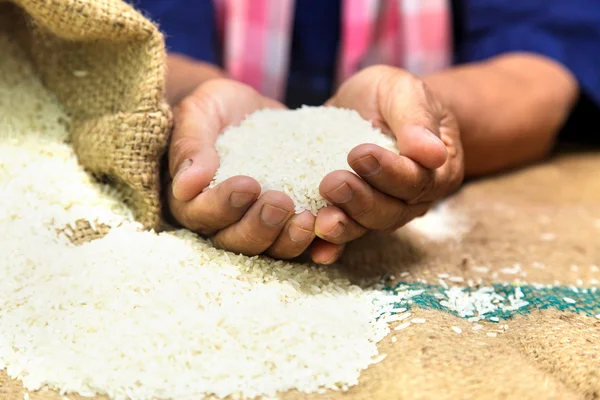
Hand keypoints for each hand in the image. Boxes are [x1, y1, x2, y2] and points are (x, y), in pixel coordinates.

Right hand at [167, 79, 315, 258]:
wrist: (252, 108)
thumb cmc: (217, 109)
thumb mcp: (199, 114)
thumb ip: (190, 145)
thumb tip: (185, 186)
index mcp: (193, 201)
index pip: (202, 213)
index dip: (223, 204)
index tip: (247, 184)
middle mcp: (225, 223)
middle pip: (237, 241)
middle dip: (259, 226)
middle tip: (281, 202)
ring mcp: (260, 227)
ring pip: (272, 249)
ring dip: (289, 239)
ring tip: (309, 219)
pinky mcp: (292, 223)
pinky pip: (305, 242)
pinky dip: (319, 241)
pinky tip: (332, 225)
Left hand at [311, 65, 464, 263]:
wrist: (369, 105)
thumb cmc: (393, 96)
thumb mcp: (405, 92)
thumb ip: (417, 120)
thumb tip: (433, 153)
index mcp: (436, 170)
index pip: (417, 179)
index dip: (389, 171)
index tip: (360, 153)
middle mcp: (413, 198)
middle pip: (391, 210)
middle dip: (361, 200)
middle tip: (333, 182)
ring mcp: (383, 210)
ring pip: (367, 226)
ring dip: (345, 225)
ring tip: (322, 219)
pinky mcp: (353, 214)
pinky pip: (346, 236)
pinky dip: (332, 246)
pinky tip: (317, 252)